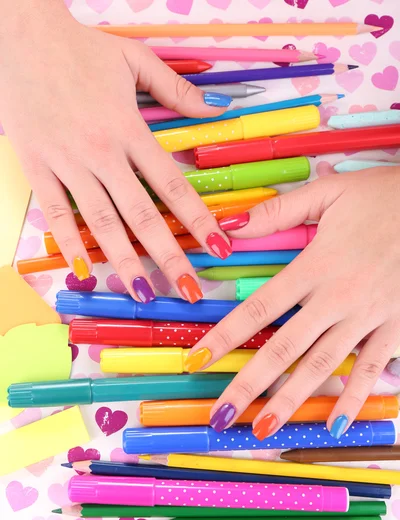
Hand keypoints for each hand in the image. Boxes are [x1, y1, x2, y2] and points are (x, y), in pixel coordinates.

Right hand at [0, 4, 231, 301]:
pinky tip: (84, 270)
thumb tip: (219, 109)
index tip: (220, 247)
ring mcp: (67, 162)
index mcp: (130, 129)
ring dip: (123, 260)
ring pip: (100, 221)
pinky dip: (68, 242)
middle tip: (188, 290)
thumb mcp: (134, 59)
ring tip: (142, 293)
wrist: (18, 33)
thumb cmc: (79, 47)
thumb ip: (177, 90)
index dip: (199, 219)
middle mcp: (102, 152)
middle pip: (142, 214)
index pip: (173, 184)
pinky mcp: (37, 165)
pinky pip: (54, 211)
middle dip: (168, 256)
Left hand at [185, 167, 399, 438]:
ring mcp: (369, 316)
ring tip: (263, 430)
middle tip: (221, 417)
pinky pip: (373, 367)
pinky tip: (335, 424)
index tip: (196, 361)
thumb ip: (277, 211)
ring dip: (291, 400)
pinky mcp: (398, 326)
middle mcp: (337, 298)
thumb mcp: (329, 192)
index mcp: (315, 265)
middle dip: (249, 384)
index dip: (224, 336)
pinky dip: (354, 397)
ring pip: (323, 365)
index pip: (259, 307)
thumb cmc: (386, 196)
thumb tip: (226, 227)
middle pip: (284, 347)